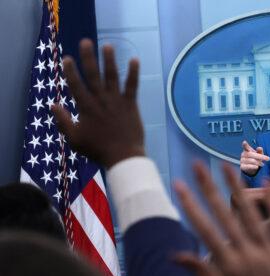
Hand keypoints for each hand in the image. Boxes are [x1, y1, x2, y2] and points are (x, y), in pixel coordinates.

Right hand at [52, 39, 144, 167]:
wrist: (123, 156)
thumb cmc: (98, 149)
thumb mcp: (74, 138)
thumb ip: (63, 121)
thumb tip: (53, 104)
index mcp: (86, 108)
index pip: (76, 85)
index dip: (70, 71)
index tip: (66, 58)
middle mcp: (101, 101)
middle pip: (93, 75)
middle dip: (88, 58)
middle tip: (85, 42)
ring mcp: (116, 101)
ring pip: (112, 77)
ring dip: (109, 60)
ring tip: (107, 46)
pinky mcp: (131, 105)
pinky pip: (132, 86)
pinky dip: (133, 73)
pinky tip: (134, 59)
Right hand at [174, 162, 269, 275]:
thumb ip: (201, 274)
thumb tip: (176, 255)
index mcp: (228, 266)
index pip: (204, 228)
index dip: (190, 204)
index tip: (178, 186)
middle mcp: (247, 254)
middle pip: (224, 214)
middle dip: (208, 187)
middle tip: (197, 164)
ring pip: (251, 213)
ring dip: (237, 188)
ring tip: (227, 166)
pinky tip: (268, 184)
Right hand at [240, 140, 269, 175]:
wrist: (252, 169)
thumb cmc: (256, 159)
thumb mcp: (259, 154)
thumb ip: (260, 151)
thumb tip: (260, 148)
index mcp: (247, 150)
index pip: (245, 147)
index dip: (245, 145)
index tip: (244, 142)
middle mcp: (243, 154)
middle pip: (251, 154)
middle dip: (260, 156)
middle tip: (268, 158)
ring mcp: (242, 160)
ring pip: (251, 160)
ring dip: (258, 162)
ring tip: (262, 164)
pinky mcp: (242, 167)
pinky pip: (248, 166)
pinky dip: (253, 166)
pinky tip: (257, 167)